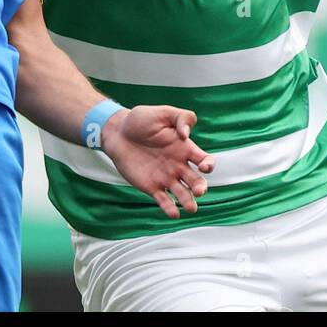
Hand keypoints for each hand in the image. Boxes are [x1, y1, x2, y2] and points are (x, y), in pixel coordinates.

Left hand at [101, 105, 215, 218]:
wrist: (117, 132)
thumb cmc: (140, 120)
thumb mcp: (162, 112)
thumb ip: (180, 118)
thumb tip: (186, 134)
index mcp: (184, 148)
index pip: (204, 159)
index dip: (209, 164)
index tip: (205, 166)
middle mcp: (178, 165)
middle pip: (196, 180)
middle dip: (201, 187)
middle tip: (199, 191)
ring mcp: (166, 177)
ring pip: (183, 193)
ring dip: (188, 201)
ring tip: (191, 208)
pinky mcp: (152, 186)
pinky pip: (164, 200)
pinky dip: (170, 208)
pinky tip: (174, 213)